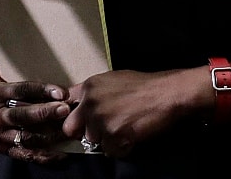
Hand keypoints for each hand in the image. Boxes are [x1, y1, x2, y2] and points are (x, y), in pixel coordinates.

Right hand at [0, 65, 72, 163]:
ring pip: (25, 137)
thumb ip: (16, 72)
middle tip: (65, 110)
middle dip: (45, 113)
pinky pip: (24, 154)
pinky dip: (43, 156)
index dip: (40, 91)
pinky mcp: (1, 148)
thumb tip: (46, 65)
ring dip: (49, 136)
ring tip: (68, 131)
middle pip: (22, 116)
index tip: (60, 92)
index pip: (19, 91)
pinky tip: (61, 153)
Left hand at [63, 68, 204, 156]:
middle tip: (102, 131)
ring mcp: (101, 119)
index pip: (65, 106)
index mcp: (88, 87)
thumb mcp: (111, 80)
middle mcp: (90, 102)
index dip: (73, 116)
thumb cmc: (142, 86)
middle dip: (84, 132)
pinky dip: (121, 149)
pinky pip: (111, 151)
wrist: (165, 93)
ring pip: (93, 141)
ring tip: (123, 130)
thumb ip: (93, 92)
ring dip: (106, 140)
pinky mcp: (114, 134)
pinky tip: (131, 137)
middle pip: (71, 128)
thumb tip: (82, 105)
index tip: (80, 121)